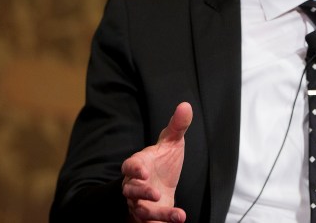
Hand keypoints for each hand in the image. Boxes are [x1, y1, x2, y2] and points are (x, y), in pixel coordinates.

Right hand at [121, 102, 192, 222]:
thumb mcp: (172, 142)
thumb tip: (186, 105)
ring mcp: (140, 202)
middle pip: (130, 191)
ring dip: (155, 213)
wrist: (163, 185)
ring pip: (140, 210)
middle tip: (154, 193)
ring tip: (175, 215)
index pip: (129, 166)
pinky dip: (165, 220)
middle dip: (141, 193)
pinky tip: (180, 218)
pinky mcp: (148, 216)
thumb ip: (178, 126)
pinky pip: (152, 221)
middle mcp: (135, 185)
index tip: (142, 171)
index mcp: (138, 165)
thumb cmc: (163, 162)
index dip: (133, 169)